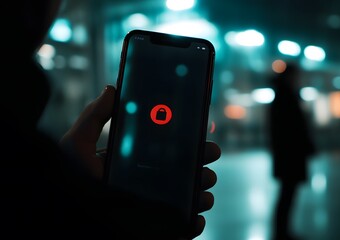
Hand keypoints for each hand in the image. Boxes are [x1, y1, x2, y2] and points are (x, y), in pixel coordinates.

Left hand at [60, 85, 220, 237]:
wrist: (67, 218)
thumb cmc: (68, 182)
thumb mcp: (76, 146)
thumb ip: (93, 117)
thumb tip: (112, 89)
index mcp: (132, 162)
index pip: (165, 149)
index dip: (186, 141)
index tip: (200, 132)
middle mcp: (145, 182)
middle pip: (182, 171)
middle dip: (201, 163)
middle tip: (210, 154)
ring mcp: (152, 205)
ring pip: (187, 196)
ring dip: (202, 190)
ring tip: (204, 188)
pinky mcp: (156, 226)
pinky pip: (181, 226)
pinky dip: (195, 221)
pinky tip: (196, 216)